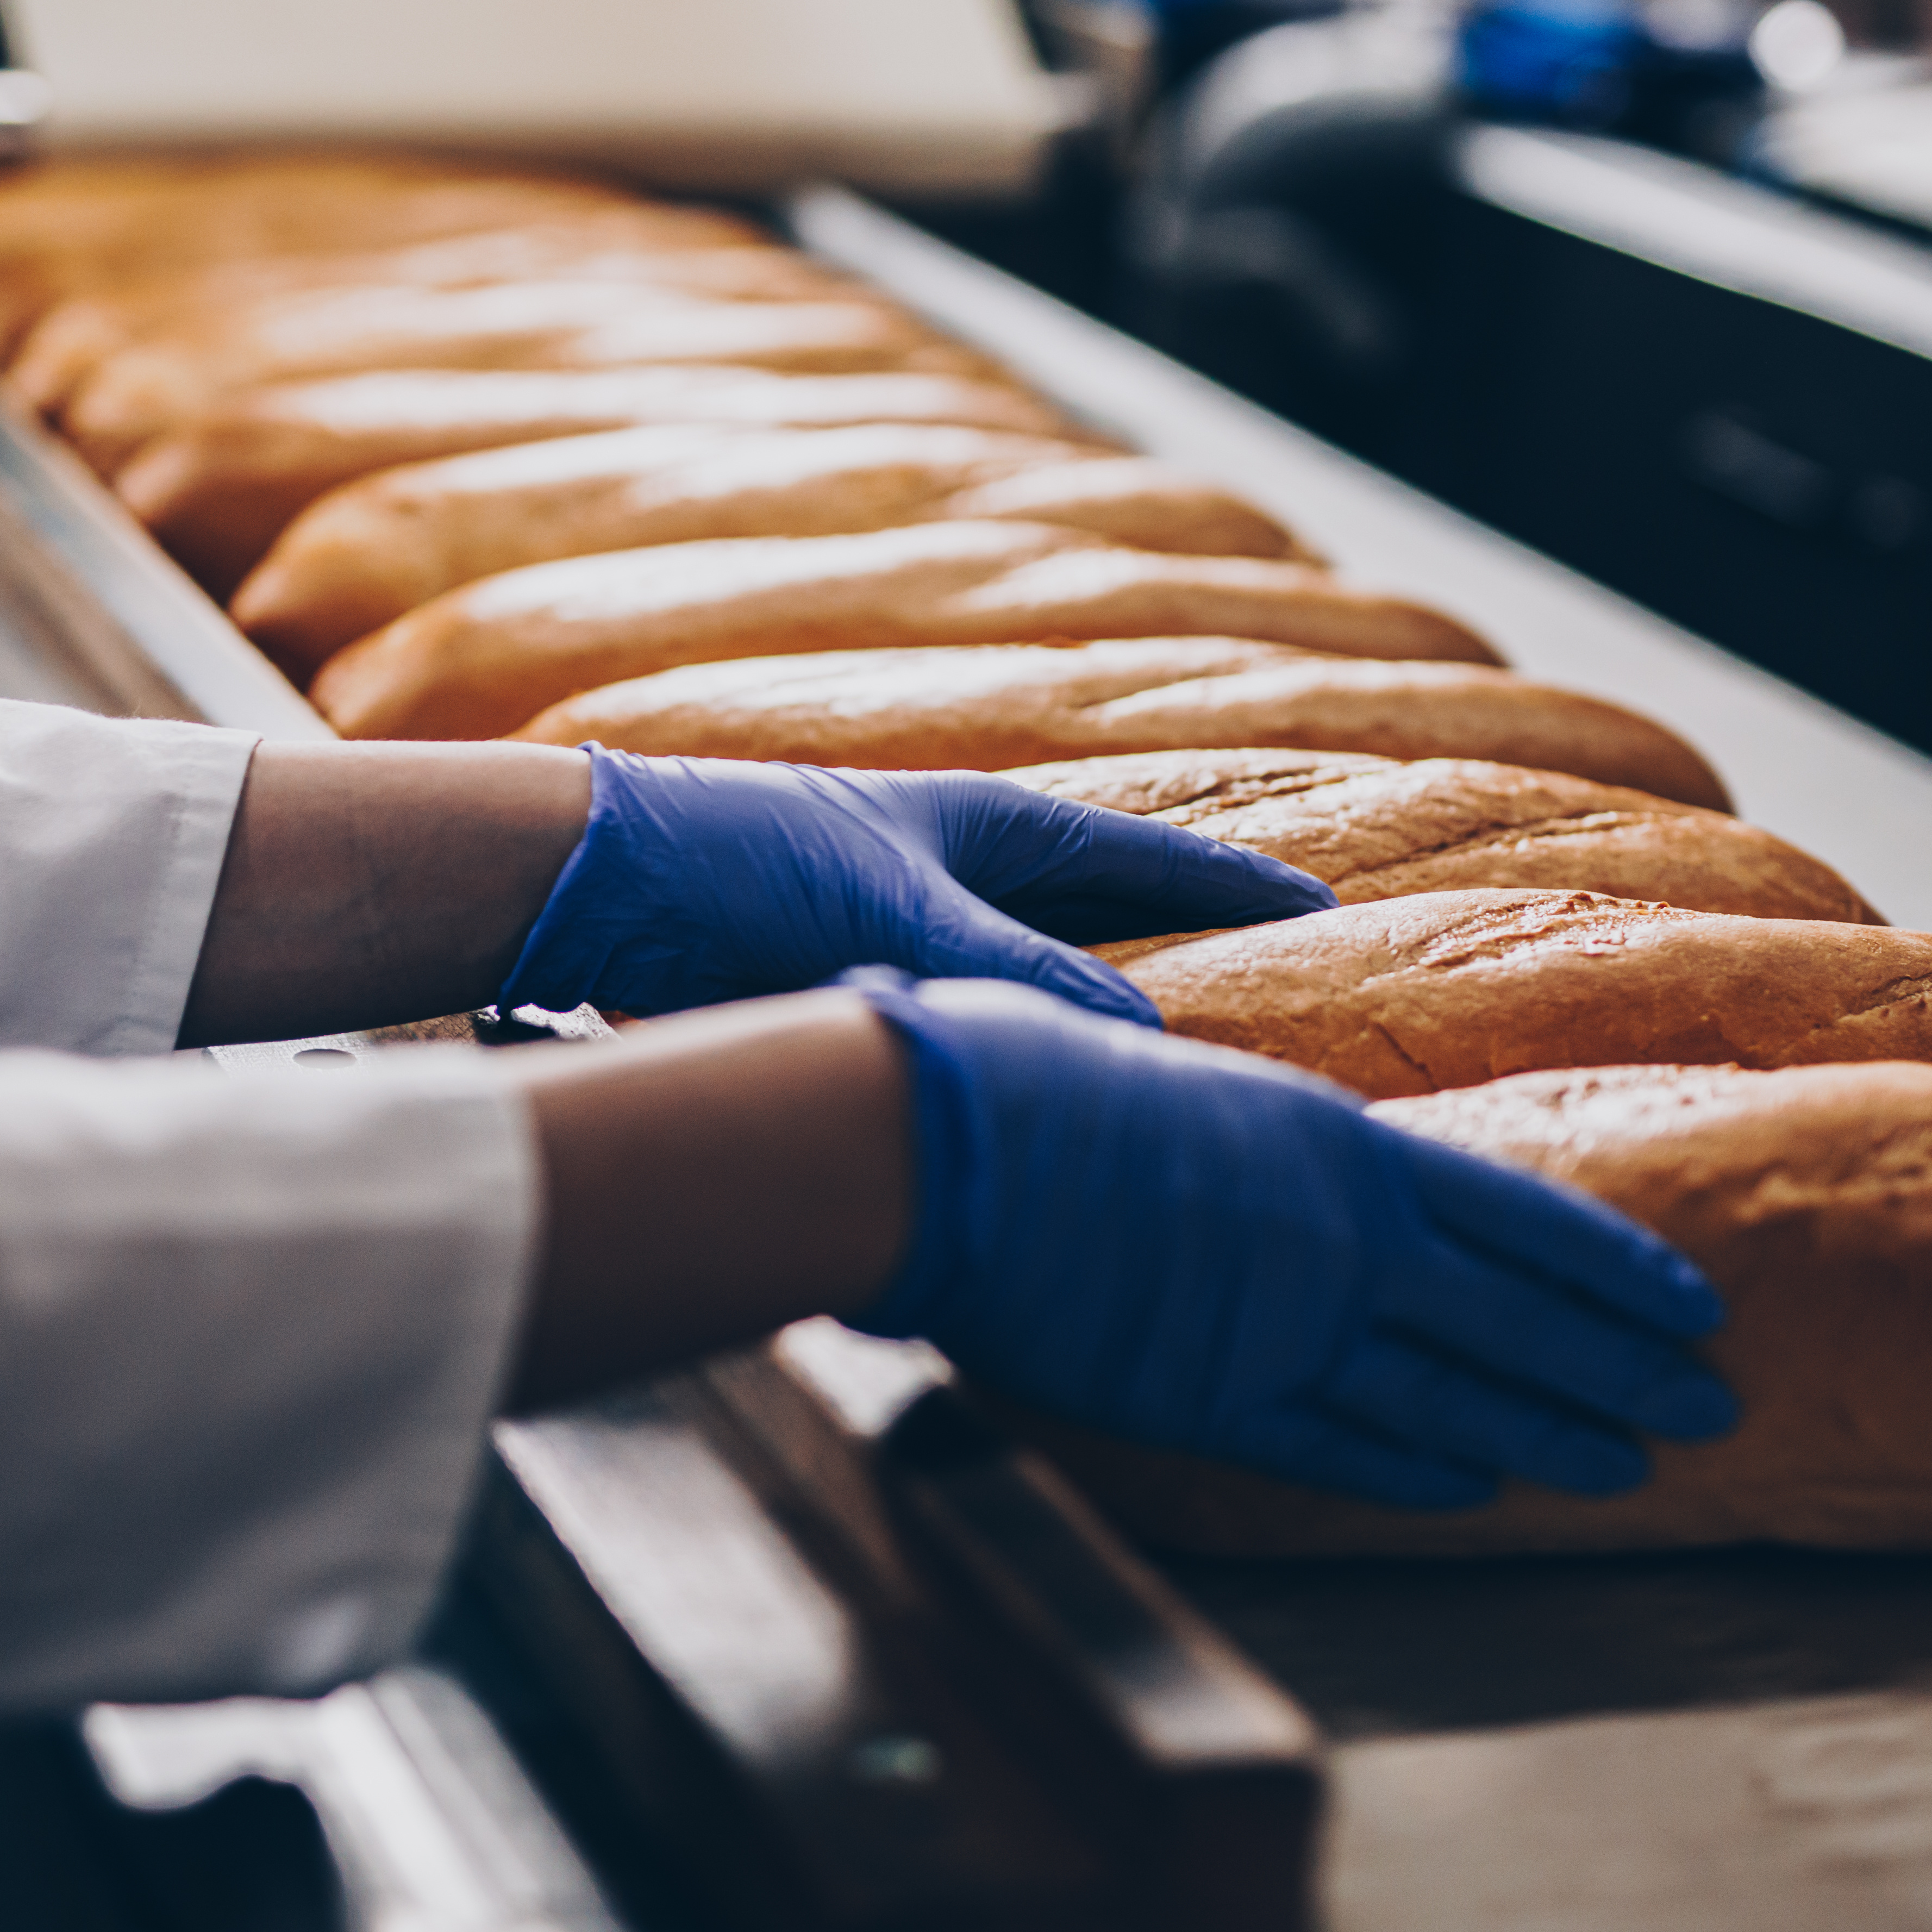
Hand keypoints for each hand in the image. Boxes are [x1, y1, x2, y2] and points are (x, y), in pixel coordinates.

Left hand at [498, 748, 1330, 1024]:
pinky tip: (1042, 1106)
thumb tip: (1140, 1041)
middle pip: (1099, 915)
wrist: (606, 883)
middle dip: (1180, 952)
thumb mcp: (908, 923)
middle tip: (1278, 996)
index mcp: (987, 824)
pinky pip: (970, 1024)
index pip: (1145, 854)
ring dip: (1092, 1018)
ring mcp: (907, 926)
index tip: (1324, 904)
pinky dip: (1014, 1057)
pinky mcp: (856, 985)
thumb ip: (1023, 981)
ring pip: (1035, 979)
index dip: (1233, 884)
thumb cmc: (749, 868)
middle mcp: (957, 869)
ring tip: (1176, 1073)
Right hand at [843, 973, 1735, 1506]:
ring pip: (1453, 1398)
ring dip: (1549, 1433)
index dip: (1617, 1267)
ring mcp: (1284, 1327)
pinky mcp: (1211, 1399)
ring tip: (1630, 1466)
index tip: (1694, 1302)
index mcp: (1339, 1141)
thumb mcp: (1188, 1079)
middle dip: (1624, 1366)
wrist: (948, 1144)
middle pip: (1518, 1318)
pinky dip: (1417, 1476)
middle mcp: (1341, 1239)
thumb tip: (1282, 1154)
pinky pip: (1340, 1450)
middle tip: (1717, 1404)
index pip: (1524, 1217)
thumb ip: (1259, 1141)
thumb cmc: (1037, 1078)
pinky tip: (1477, 1492)